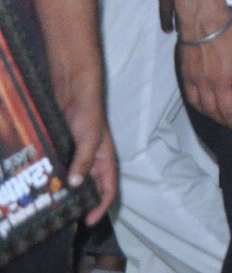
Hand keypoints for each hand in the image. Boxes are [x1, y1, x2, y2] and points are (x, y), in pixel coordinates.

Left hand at [53, 70, 116, 223]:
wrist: (73, 92)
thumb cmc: (89, 113)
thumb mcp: (89, 138)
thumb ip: (82, 161)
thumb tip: (74, 185)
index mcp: (105, 159)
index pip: (108, 188)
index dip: (101, 206)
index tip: (89, 221)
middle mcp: (92, 161)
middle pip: (90, 188)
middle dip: (81, 203)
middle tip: (66, 217)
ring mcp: (76, 156)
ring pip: (72, 181)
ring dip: (65, 192)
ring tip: (51, 204)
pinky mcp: (63, 151)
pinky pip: (60, 170)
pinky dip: (54, 179)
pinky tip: (42, 185)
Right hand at [177, 13, 231, 133]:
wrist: (203, 20)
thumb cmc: (231, 30)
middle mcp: (220, 82)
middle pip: (229, 111)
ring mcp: (202, 82)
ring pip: (210, 110)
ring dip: (220, 119)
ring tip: (227, 123)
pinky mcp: (188, 78)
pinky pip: (194, 101)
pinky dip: (202, 110)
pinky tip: (208, 112)